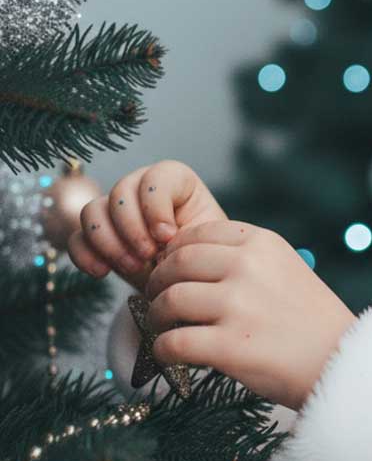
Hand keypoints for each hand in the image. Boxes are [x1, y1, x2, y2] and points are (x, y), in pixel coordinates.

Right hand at [67, 160, 227, 293]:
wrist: (188, 283)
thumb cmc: (203, 257)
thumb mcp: (206, 243)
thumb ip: (189, 233)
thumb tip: (163, 238)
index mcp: (176, 182)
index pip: (156, 177)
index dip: (156, 206)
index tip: (168, 236)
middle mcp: (141, 189)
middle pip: (120, 192)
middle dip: (132, 228)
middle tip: (148, 256)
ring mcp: (115, 211)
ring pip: (92, 211)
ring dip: (109, 242)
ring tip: (133, 267)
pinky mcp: (97, 237)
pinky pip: (76, 238)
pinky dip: (85, 255)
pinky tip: (102, 272)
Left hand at [142, 219, 357, 410]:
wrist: (342, 362)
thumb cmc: (312, 321)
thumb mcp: (287, 269)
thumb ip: (246, 259)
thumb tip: (185, 261)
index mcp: (263, 243)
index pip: (198, 234)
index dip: (175, 253)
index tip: (172, 270)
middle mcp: (248, 267)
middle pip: (176, 264)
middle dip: (158, 282)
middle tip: (157, 300)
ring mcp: (238, 306)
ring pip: (169, 301)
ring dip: (157, 317)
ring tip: (164, 328)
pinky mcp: (229, 346)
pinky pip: (172, 343)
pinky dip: (162, 350)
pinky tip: (170, 355)